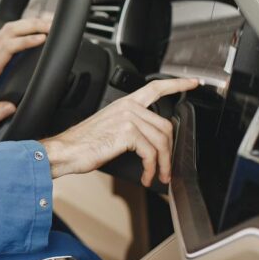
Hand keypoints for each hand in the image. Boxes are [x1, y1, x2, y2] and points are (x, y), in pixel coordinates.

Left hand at [0, 17, 50, 122]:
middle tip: (51, 25)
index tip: (42, 39)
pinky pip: (6, 32)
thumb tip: (11, 108)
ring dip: (28, 23)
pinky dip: (21, 26)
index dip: (25, 40)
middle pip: (10, 31)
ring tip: (47, 23)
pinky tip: (33, 27)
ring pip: (8, 28)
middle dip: (31, 25)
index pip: (7, 47)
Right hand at [41, 78, 199, 185]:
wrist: (65, 151)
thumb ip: (130, 128)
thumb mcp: (109, 128)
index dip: (177, 85)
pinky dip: (151, 168)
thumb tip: (148, 143)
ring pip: (161, 141)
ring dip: (163, 164)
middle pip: (165, 126)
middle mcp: (128, 108)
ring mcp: (128, 118)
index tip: (192, 83)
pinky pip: (151, 153)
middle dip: (170, 150)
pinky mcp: (127, 133)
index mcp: (124, 104)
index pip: (155, 88)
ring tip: (158, 175)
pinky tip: (146, 176)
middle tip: (166, 167)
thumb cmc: (83, 143)